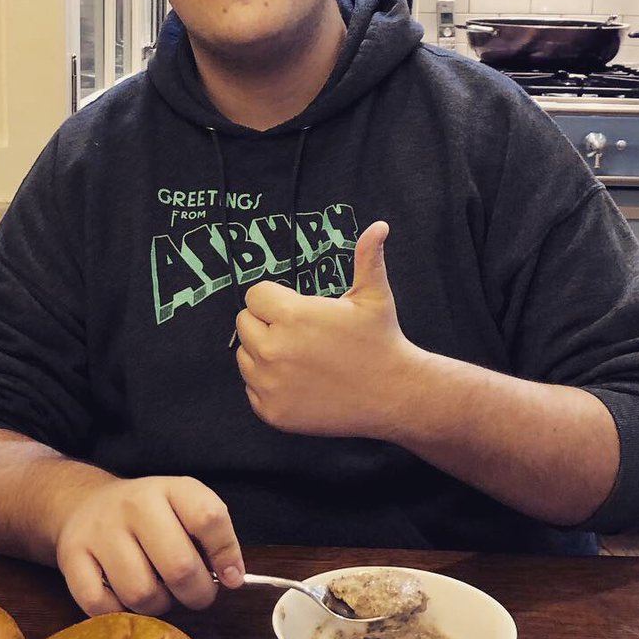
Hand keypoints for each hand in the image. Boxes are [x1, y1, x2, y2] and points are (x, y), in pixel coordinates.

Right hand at [54, 475, 243, 616]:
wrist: (85, 503)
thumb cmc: (148, 516)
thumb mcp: (183, 508)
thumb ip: (212, 536)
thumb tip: (234, 578)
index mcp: (169, 489)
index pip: (209, 517)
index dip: (227, 554)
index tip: (231, 577)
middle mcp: (134, 504)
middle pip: (179, 566)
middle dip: (196, 594)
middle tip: (195, 594)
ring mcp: (100, 530)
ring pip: (141, 593)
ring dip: (158, 605)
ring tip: (158, 591)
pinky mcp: (71, 557)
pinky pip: (102, 606)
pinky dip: (119, 613)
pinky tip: (125, 598)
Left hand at [235, 220, 412, 437]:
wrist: (395, 395)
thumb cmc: (382, 340)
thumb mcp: (373, 295)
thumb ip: (366, 256)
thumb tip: (379, 225)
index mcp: (292, 316)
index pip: (254, 296)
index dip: (275, 299)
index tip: (297, 309)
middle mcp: (274, 350)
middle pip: (243, 324)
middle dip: (267, 324)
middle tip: (300, 333)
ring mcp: (270, 385)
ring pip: (244, 357)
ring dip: (264, 353)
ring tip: (301, 356)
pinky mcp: (273, 412)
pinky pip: (252, 388)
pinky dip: (269, 385)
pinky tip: (300, 381)